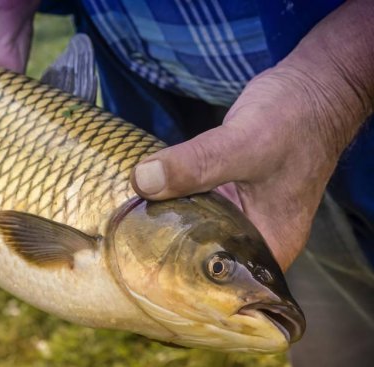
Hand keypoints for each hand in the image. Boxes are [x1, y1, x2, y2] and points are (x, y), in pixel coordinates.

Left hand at [131, 1, 373, 270]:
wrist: (312, 88)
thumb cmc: (295, 120)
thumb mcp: (243, 145)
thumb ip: (196, 164)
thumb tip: (143, 181)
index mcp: (268, 246)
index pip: (219, 282)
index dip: (177, 273)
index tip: (135, 255)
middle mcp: (253, 238)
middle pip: (200, 255)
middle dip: (163, 243)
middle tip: (122, 233)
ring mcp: (240, 214)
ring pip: (193, 226)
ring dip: (164, 217)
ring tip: (125, 213)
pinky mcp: (227, 191)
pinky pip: (193, 201)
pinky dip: (173, 195)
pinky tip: (145, 190)